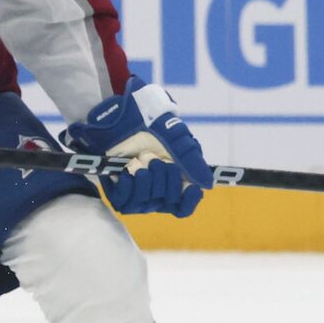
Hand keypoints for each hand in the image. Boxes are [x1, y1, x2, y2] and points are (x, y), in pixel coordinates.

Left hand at [65, 80, 208, 216]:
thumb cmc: (153, 126)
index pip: (184, 207)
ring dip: (146, 181)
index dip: (188, 201)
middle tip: (158, 159)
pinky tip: (129, 170)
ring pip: (146, 204)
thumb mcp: (178, 141)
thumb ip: (193, 162)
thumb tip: (207, 184)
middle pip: (167, 204)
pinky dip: (129, 186)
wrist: (124, 116)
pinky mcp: (116, 190)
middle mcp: (156, 191)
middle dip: (166, 180)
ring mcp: (136, 192)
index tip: (191, 187)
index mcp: (174, 182)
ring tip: (142, 159)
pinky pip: (124, 201)